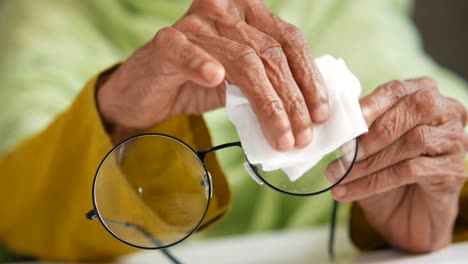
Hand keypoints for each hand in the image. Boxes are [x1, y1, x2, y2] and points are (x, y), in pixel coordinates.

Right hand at [97, 0, 328, 147]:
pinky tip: (215, 80)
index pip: (289, 41)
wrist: (148, 90)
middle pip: (270, 55)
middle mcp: (225, 10)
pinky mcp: (166, 42)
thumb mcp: (241, 82)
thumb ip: (269, 84)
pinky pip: (187, 52)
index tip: (320, 114)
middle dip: (292, 101)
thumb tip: (309, 113)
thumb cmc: (198, 84)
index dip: (309, 78)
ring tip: (280, 136)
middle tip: (302, 137)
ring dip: (267, 103)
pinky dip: (201, 65)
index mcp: (248, 14)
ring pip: (242, 61)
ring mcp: (195, 24)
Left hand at [326, 78, 467, 252]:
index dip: (369, 105)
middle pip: (413, 110)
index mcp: (424, 95)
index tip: (345, 124)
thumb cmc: (384, 171)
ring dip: (369, 161)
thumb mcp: (368, 145)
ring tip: (338, 175)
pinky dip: (373, 182)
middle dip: (373, 133)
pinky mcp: (453, 171)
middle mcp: (447, 113)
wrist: (404, 215)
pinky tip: (348, 191)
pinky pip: (410, 171)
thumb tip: (336, 124)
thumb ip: (359, 128)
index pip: (396, 90)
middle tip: (343, 153)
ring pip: (413, 142)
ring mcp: (454, 141)